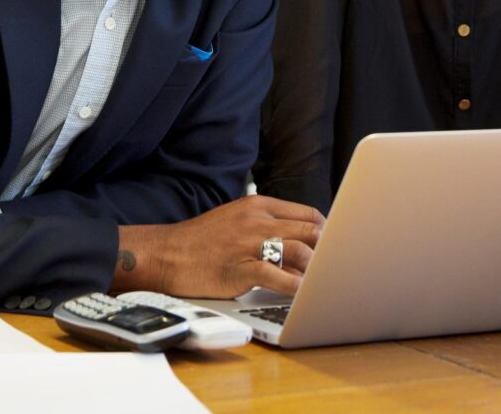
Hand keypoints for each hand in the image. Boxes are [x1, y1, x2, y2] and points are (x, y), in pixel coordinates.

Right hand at [113, 195, 325, 298]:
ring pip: (298, 251)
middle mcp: (256, 221)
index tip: (333, 246)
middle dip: (327, 250)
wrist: (167, 254)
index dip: (326, 231)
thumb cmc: (202, 241)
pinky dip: (294, 286)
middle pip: (309, 231)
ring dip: (315, 268)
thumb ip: (267, 222)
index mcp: (258, 206)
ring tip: (322, 281)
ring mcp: (248, 244)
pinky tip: (302, 293)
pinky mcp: (239, 269)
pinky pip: (276, 276)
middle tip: (333, 265)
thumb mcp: (236, 217)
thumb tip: (299, 235)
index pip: (308, 213)